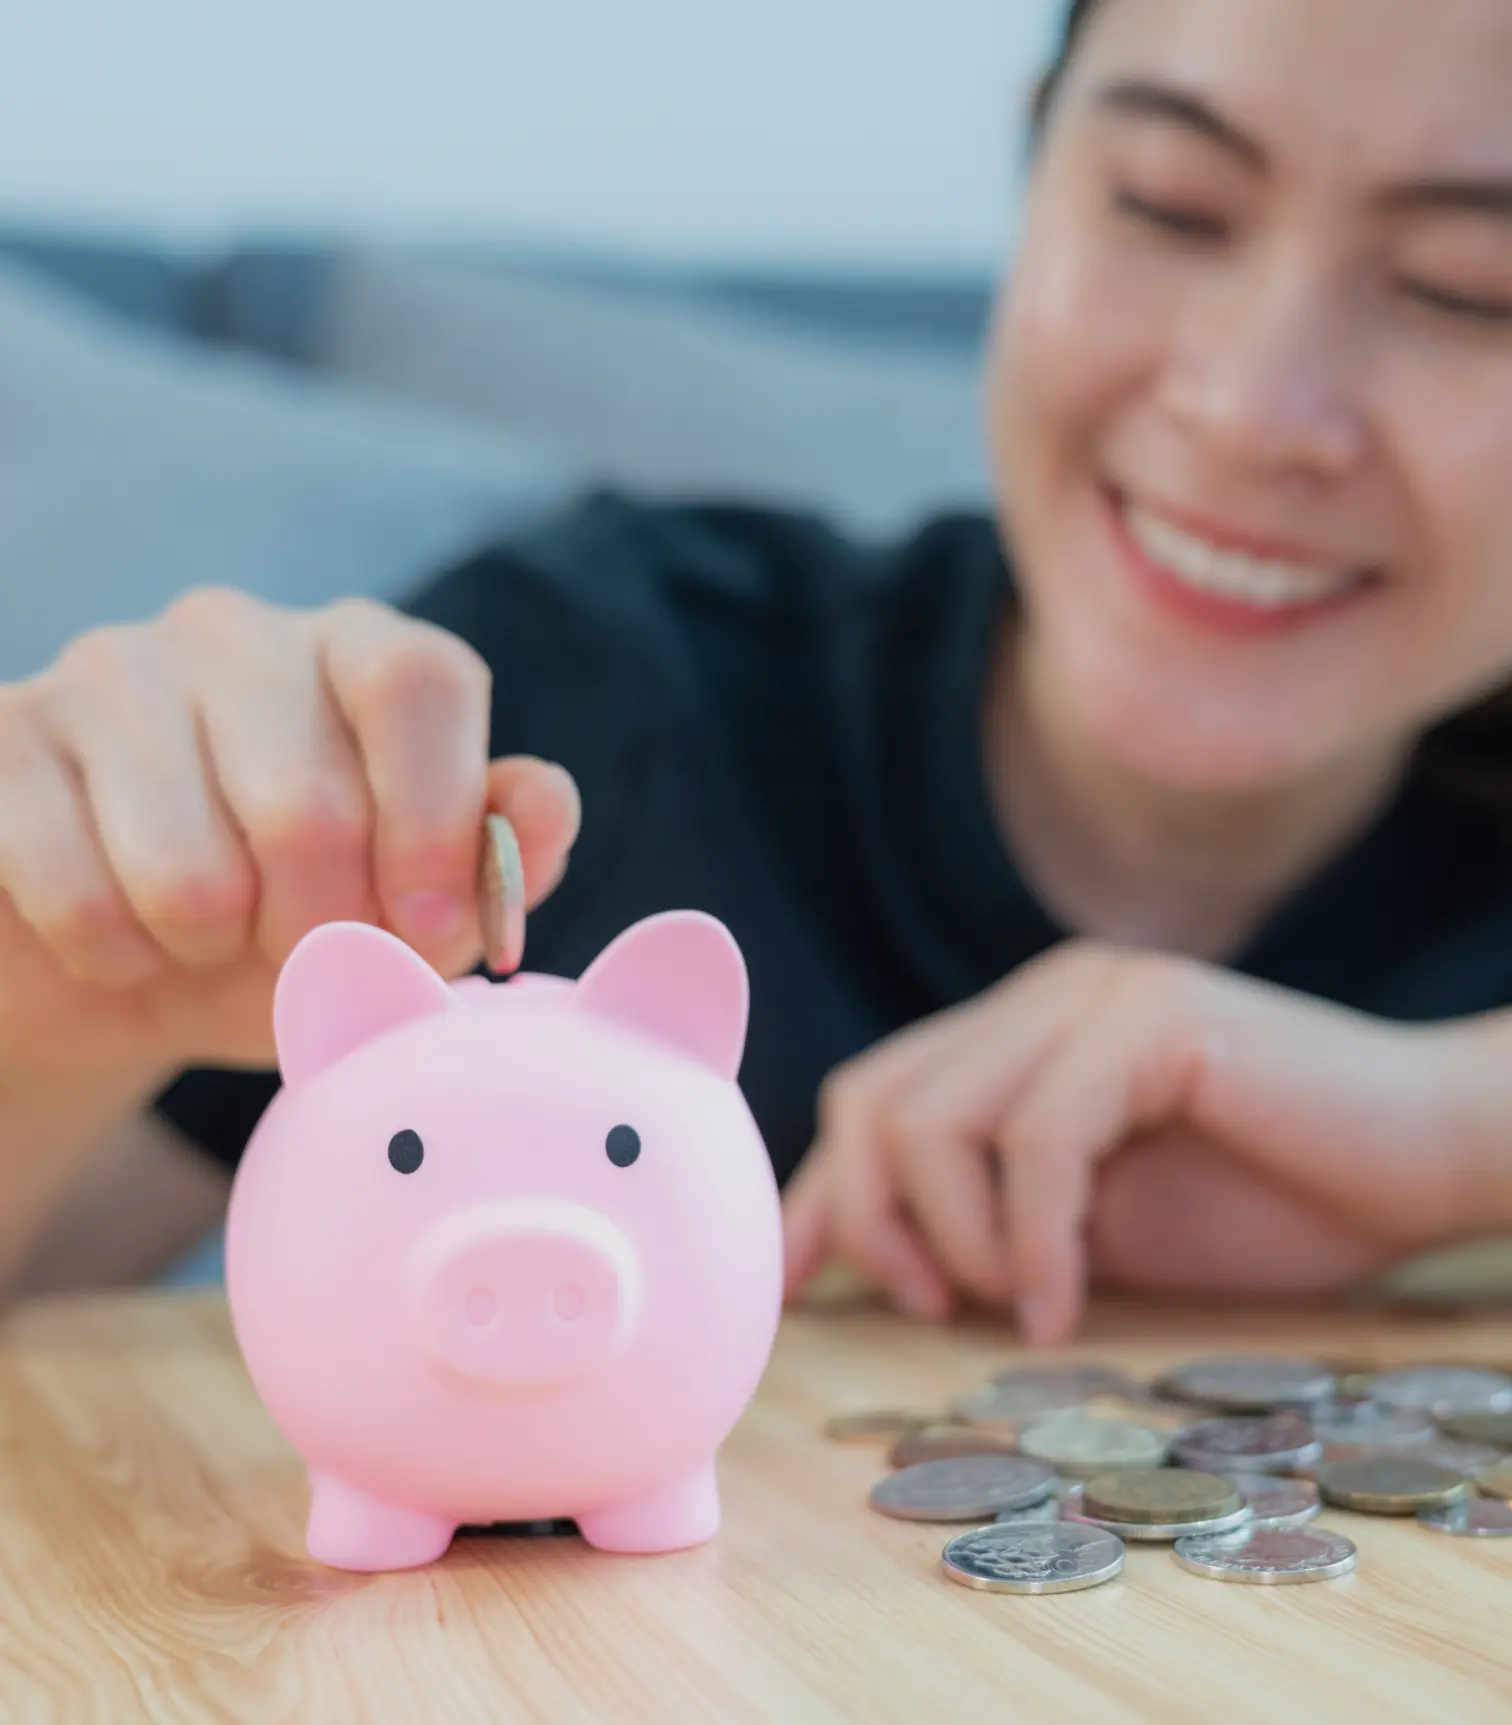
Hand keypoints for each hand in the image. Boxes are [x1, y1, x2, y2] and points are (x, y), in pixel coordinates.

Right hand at [0, 589, 579, 1084]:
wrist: (128, 969)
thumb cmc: (298, 927)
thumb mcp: (413, 914)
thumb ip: (498, 859)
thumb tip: (542, 803)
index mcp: (359, 650)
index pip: (418, 682)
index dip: (433, 825)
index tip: (426, 930)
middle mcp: (235, 633)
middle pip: (310, 807)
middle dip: (318, 931)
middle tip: (298, 947)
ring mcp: (105, 673)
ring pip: (188, 876)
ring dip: (211, 955)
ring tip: (208, 936)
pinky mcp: (2, 738)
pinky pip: (74, 898)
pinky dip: (114, 959)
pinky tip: (120, 936)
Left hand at [781, 940, 1469, 1341]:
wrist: (1424, 1159)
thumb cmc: (1267, 1199)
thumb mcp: (1091, 1223)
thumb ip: (989, 1217)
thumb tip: (867, 1263)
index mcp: (1014, 1032)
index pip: (873, 1097)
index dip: (821, 1193)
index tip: (794, 1286)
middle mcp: (1038, 996)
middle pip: (874, 1100)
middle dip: (875, 1221)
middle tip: (931, 1308)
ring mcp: (1091, 994)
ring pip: (935, 1117)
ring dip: (953, 1239)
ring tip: (1013, 1305)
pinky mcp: (1150, 1017)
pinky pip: (1037, 1138)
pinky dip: (1031, 1240)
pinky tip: (1064, 1303)